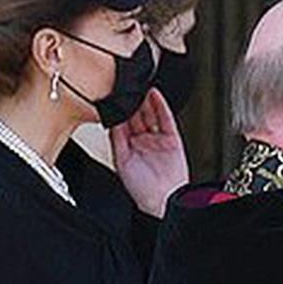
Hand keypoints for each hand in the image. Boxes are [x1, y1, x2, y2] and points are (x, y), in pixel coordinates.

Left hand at [111, 88, 189, 217]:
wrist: (162, 198)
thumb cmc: (140, 188)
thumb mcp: (120, 160)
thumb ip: (116, 137)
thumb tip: (111, 118)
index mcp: (127, 147)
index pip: (122, 122)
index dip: (118, 109)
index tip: (113, 94)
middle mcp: (142, 141)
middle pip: (136, 115)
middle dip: (132, 101)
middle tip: (127, 85)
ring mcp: (157, 139)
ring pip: (150, 114)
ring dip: (145, 100)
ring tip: (139, 85)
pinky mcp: (172, 138)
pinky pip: (166, 118)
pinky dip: (161, 105)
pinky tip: (154, 94)